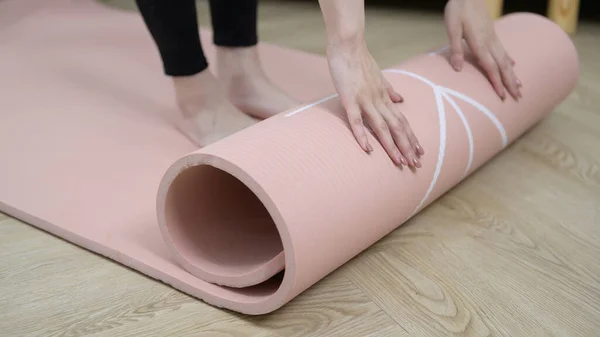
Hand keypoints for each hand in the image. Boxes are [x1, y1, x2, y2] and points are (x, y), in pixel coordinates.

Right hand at [326, 40, 423, 167]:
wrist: (348, 44)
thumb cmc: (359, 60)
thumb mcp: (379, 76)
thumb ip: (389, 89)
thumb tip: (400, 100)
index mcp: (384, 96)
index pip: (402, 121)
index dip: (411, 137)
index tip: (419, 152)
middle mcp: (379, 100)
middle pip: (397, 128)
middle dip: (407, 147)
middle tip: (416, 165)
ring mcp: (365, 100)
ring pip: (381, 127)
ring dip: (392, 146)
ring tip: (400, 162)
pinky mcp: (349, 99)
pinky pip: (357, 120)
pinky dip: (362, 136)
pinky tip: (367, 150)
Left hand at [444, 0, 521, 99]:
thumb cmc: (458, 9)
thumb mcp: (452, 28)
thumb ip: (456, 49)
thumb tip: (458, 69)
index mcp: (479, 43)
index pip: (490, 67)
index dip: (496, 82)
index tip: (502, 96)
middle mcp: (489, 42)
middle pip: (502, 66)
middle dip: (510, 83)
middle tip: (518, 98)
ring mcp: (492, 37)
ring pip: (505, 59)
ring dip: (512, 74)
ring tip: (520, 86)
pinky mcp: (491, 33)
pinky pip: (503, 50)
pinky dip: (509, 60)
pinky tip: (513, 65)